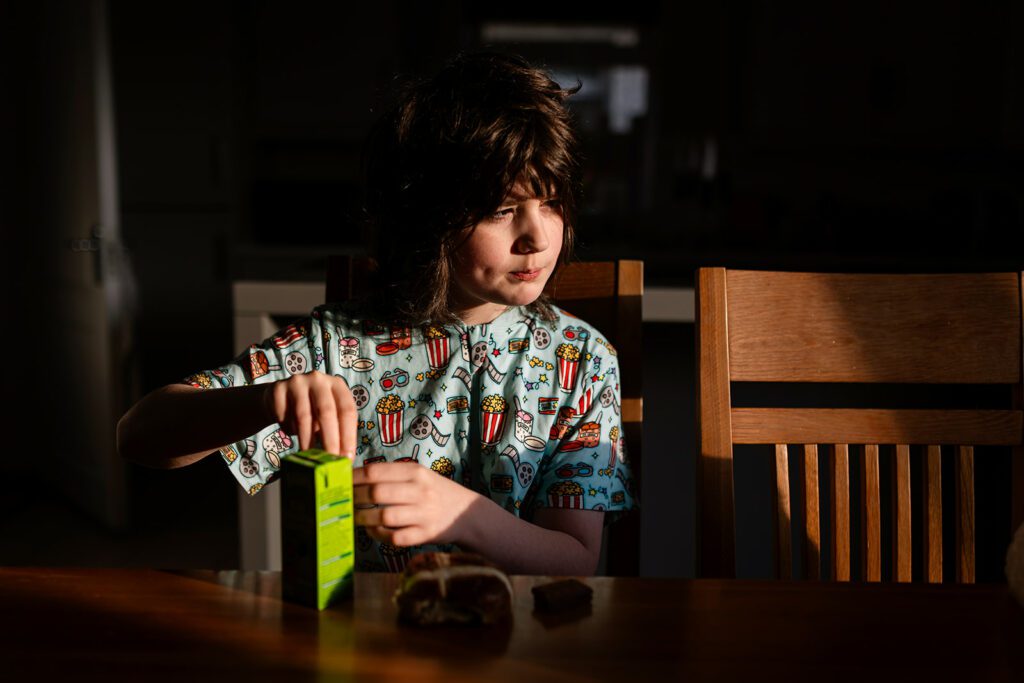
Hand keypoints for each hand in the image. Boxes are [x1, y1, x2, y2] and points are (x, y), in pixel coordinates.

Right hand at [262, 371, 356, 457]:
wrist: (279, 398)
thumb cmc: (311, 411)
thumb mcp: (327, 416)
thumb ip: (336, 430)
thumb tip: (343, 458)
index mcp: (337, 385)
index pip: (347, 410)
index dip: (348, 435)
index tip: (347, 457)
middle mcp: (319, 380)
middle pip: (326, 411)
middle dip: (330, 439)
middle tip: (330, 460)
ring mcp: (298, 382)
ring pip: (304, 416)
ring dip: (307, 440)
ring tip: (309, 457)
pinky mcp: (279, 388)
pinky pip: (285, 415)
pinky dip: (289, 429)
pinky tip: (292, 434)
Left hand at [353, 462, 480, 546]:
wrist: (468, 513)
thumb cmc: (436, 492)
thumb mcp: (420, 475)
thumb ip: (393, 475)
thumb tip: (356, 477)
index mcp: (415, 472)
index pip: (376, 471)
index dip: (354, 477)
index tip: (341, 482)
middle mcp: (420, 490)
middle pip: (377, 493)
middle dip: (356, 499)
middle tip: (345, 502)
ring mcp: (423, 513)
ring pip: (384, 516)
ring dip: (364, 519)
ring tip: (355, 519)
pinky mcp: (426, 534)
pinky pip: (395, 537)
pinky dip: (380, 535)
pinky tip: (374, 531)